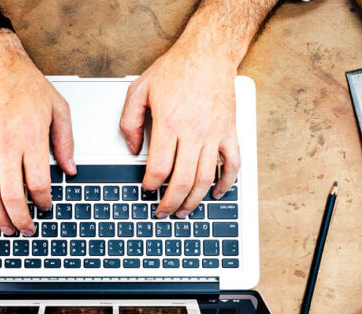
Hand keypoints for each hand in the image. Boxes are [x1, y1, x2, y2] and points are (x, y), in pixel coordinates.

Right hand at [0, 31, 75, 235]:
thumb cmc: (25, 84)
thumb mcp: (57, 108)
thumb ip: (66, 142)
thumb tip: (70, 169)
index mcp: (31, 136)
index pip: (38, 183)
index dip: (43, 202)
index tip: (46, 207)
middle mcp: (5, 143)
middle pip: (12, 195)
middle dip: (21, 219)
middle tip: (27, 229)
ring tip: (7, 226)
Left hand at [120, 43, 239, 218]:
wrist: (208, 53)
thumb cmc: (176, 69)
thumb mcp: (139, 89)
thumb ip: (129, 121)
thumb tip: (131, 149)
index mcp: (169, 123)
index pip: (159, 168)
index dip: (151, 186)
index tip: (147, 190)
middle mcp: (193, 131)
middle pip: (183, 180)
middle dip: (171, 203)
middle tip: (163, 212)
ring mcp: (215, 133)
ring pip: (206, 178)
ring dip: (195, 200)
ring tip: (184, 211)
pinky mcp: (230, 131)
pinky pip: (232, 164)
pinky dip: (226, 183)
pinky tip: (217, 193)